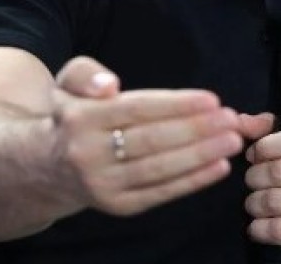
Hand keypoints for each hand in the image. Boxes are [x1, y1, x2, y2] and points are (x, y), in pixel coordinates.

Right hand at [41, 56, 246, 219]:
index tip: (211, 100)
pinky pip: (160, 193)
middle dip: (196, 130)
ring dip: (201, 156)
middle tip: (231, 120)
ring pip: (158, 169)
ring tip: (232, 141)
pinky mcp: (117, 206)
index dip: (176, 105)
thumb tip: (109, 85)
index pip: (136, 109)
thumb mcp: (67, 83)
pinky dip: (192, 181)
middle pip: (151, 140)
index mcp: (80, 118)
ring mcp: (102, 184)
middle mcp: (88, 154)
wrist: (47, 165)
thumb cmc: (72, 115)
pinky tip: (218, 167)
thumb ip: (86, 74)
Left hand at [244, 127, 280, 263]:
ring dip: (255, 202)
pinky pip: (280, 229)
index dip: (267, 146)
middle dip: (256, 175)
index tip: (254, 154)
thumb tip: (246, 123)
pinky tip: (257, 225)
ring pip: (276, 200)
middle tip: (253, 180)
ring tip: (254, 202)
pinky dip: (260, 227)